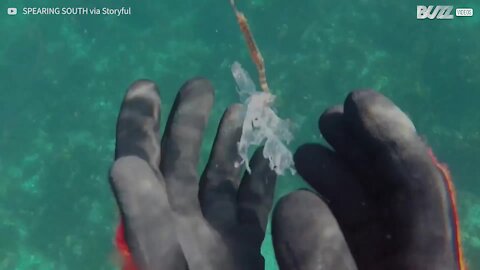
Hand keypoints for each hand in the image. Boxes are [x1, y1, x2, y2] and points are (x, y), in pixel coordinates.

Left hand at [109, 78, 276, 269]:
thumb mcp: (159, 256)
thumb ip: (143, 214)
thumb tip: (123, 163)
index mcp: (154, 221)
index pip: (140, 162)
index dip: (137, 124)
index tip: (146, 86)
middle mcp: (181, 221)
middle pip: (181, 161)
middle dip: (189, 120)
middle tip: (201, 84)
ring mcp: (214, 233)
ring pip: (219, 178)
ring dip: (229, 142)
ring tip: (239, 109)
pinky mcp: (244, 246)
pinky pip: (252, 204)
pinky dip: (262, 178)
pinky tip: (269, 153)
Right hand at [272, 90, 465, 269]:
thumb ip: (325, 258)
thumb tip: (294, 200)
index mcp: (424, 259)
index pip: (418, 186)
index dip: (390, 137)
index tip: (358, 101)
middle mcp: (406, 254)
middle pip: (392, 188)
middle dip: (360, 146)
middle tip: (327, 118)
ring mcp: (381, 262)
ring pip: (364, 208)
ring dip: (336, 173)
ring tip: (304, 153)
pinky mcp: (352, 268)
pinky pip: (342, 231)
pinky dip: (321, 207)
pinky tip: (300, 196)